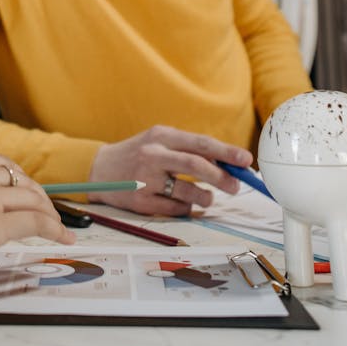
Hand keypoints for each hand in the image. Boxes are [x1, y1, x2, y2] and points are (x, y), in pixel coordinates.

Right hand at [0, 147, 74, 282]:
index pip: (4, 165)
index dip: (21, 182)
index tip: (29, 194)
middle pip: (22, 180)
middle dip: (38, 197)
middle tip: (48, 212)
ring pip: (33, 200)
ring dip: (49, 214)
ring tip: (58, 227)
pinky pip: (35, 222)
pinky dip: (54, 229)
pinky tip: (63, 238)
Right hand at [88, 126, 252, 215]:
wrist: (100, 169)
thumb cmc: (138, 153)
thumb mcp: (159, 141)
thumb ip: (188, 149)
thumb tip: (226, 162)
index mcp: (161, 136)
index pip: (200, 143)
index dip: (226, 152)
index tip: (246, 160)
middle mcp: (153, 155)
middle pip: (196, 166)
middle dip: (222, 177)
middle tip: (236, 186)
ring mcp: (146, 179)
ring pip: (188, 192)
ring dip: (206, 197)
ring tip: (208, 197)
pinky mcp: (142, 202)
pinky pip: (176, 209)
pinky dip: (187, 208)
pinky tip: (183, 203)